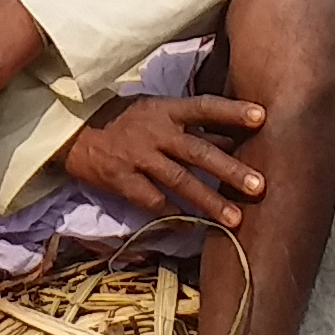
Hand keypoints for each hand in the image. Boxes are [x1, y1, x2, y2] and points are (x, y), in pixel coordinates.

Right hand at [58, 93, 271, 224]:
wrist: (72, 129)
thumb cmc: (123, 118)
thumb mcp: (156, 112)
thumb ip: (192, 128)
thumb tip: (232, 139)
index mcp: (165, 109)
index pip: (204, 106)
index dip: (232, 111)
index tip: (262, 117)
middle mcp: (154, 132)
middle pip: (197, 151)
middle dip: (229, 170)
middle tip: (259, 187)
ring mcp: (137, 157)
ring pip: (178, 181)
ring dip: (209, 201)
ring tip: (235, 220)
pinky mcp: (120, 179)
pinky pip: (151, 201)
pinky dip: (172, 215)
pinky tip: (192, 228)